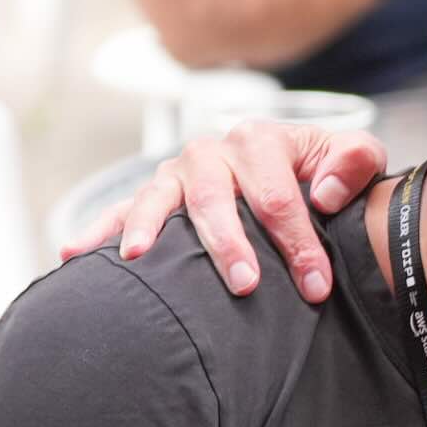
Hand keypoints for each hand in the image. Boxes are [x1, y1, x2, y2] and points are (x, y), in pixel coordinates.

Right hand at [62, 118, 393, 300]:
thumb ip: (354, 162)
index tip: (315, 285)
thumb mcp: (353, 157)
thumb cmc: (325, 172)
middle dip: (229, 244)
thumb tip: (325, 192)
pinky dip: (97, 228)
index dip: (298, 243)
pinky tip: (72, 251)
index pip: (277, 197)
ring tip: (140, 257)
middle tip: (244, 285)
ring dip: (150, 229)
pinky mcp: (157, 195)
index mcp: (261, 140)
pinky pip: (123, 210)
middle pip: (215, 199)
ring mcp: (179, 174)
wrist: (300, 171)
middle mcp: (213, 153)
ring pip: (160, 199)